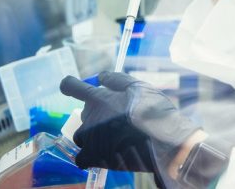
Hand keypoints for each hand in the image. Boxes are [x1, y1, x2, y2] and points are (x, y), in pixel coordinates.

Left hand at [60, 71, 197, 186]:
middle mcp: (90, 118)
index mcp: (99, 98)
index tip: (73, 85)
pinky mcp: (95, 158)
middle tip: (117, 116)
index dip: (71, 84)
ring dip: (93, 134)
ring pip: (82, 134)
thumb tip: (100, 75)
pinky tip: (105, 152)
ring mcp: (90, 140)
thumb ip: (117, 80)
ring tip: (115, 136)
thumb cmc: (154, 112)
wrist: (163, 143)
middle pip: (84, 112)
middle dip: (97, 112)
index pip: (71, 87)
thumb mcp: (140, 87)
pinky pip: (82, 157)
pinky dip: (90, 154)